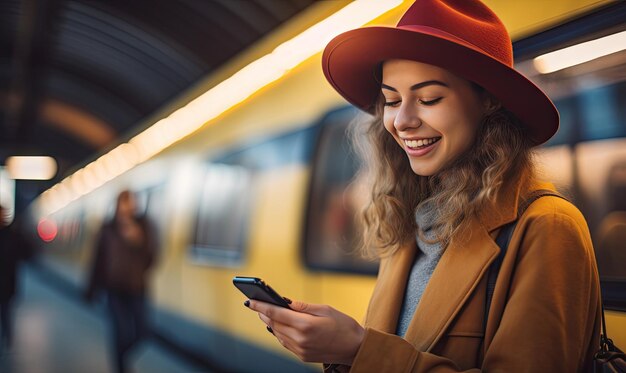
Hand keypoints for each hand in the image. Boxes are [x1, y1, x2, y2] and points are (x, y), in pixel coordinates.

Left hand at [247, 300, 364, 364]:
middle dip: (264, 314)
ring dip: (271, 323)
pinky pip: (285, 343)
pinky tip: (279, 326)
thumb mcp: (325, 309)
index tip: (250, 301)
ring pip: (277, 334)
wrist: (355, 347)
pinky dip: (279, 333)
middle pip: (274, 324)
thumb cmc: (343, 325)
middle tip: (256, 304)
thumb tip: (285, 301)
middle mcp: (300, 339)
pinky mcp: (302, 356)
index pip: (276, 313)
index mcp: (306, 325)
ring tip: (266, 313)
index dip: (261, 306)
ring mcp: (300, 350)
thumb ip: (302, 306)